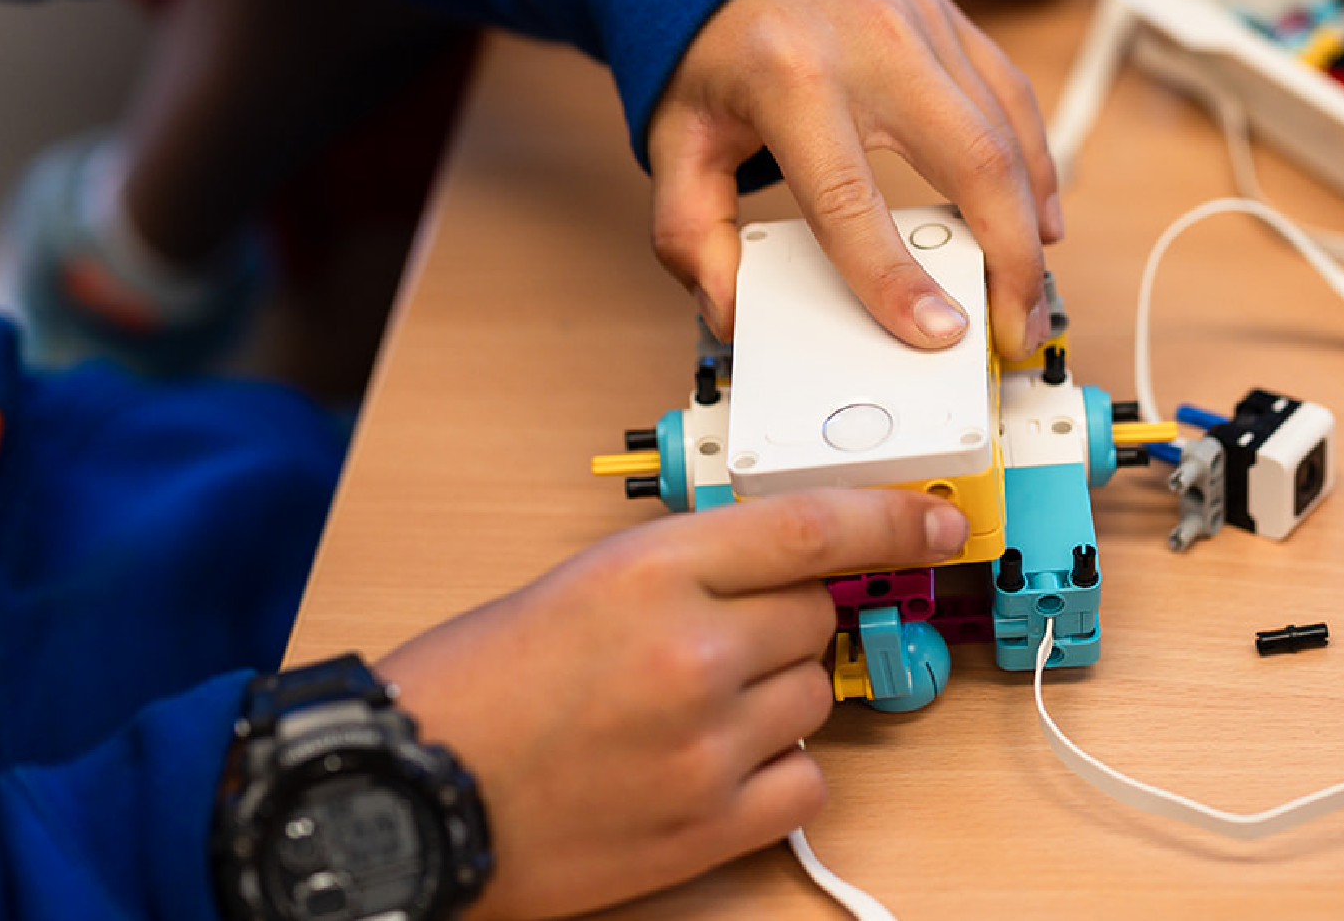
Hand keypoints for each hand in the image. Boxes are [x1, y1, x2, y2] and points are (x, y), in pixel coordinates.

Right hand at [375, 490, 971, 920]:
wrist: (408, 794)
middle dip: (782, 619)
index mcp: (651, 571)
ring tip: (690, 706)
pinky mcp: (707, 825)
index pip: (813, 527)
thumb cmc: (472, 687)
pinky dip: (777, 769)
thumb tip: (777, 563)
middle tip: (716, 638)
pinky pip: (805, 778)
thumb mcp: (578, 581)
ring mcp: (706, 743)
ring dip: (774, 694)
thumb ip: (684, 565)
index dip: (893, 518)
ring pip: (813, 694)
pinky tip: (717, 761)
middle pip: (817, 614)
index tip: (936, 521)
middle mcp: (692, 651)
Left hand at [646, 0, 1060, 359]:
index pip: (852, 201)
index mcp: (792, 80)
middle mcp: (873, 46)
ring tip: (1028, 294)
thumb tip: (730, 308)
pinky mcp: (953, 20)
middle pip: (973, 164)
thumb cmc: (713, 46)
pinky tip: (1039, 218)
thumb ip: (690, 231)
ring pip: (1009, 136)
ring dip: (1032, 227)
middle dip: (1008, 262)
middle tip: (1011, 332)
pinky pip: (1016, 100)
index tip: (937, 334)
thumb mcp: (676, 138)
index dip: (897, 279)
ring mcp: (924, 25)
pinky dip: (1038, 167)